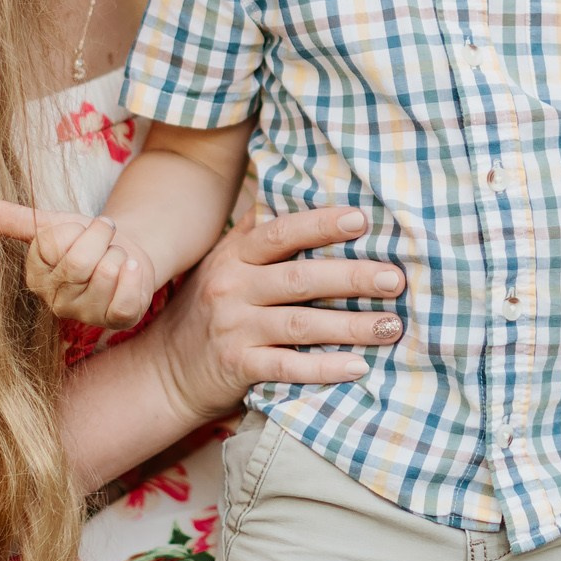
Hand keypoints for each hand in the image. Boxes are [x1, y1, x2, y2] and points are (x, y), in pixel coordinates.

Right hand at [0, 203, 160, 329]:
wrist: (125, 248)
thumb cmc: (85, 238)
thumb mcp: (53, 223)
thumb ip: (17, 220)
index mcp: (36, 278)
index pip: (51, 244)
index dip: (73, 229)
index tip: (79, 230)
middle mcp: (58, 303)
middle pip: (79, 262)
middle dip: (99, 237)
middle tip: (104, 236)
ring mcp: (87, 315)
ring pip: (106, 272)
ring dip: (118, 253)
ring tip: (114, 256)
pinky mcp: (118, 320)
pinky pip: (126, 300)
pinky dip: (135, 274)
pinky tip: (132, 267)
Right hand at [142, 208, 408, 421]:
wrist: (165, 370)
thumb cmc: (208, 309)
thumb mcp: (222, 263)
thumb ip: (257, 233)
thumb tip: (294, 190)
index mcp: (234, 256)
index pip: (281, 233)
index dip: (320, 224)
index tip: (361, 220)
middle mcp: (232, 288)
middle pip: (299, 279)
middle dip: (352, 277)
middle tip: (395, 279)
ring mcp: (234, 329)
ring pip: (301, 325)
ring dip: (350, 326)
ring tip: (391, 326)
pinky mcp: (237, 367)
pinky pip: (288, 368)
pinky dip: (324, 369)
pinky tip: (359, 367)